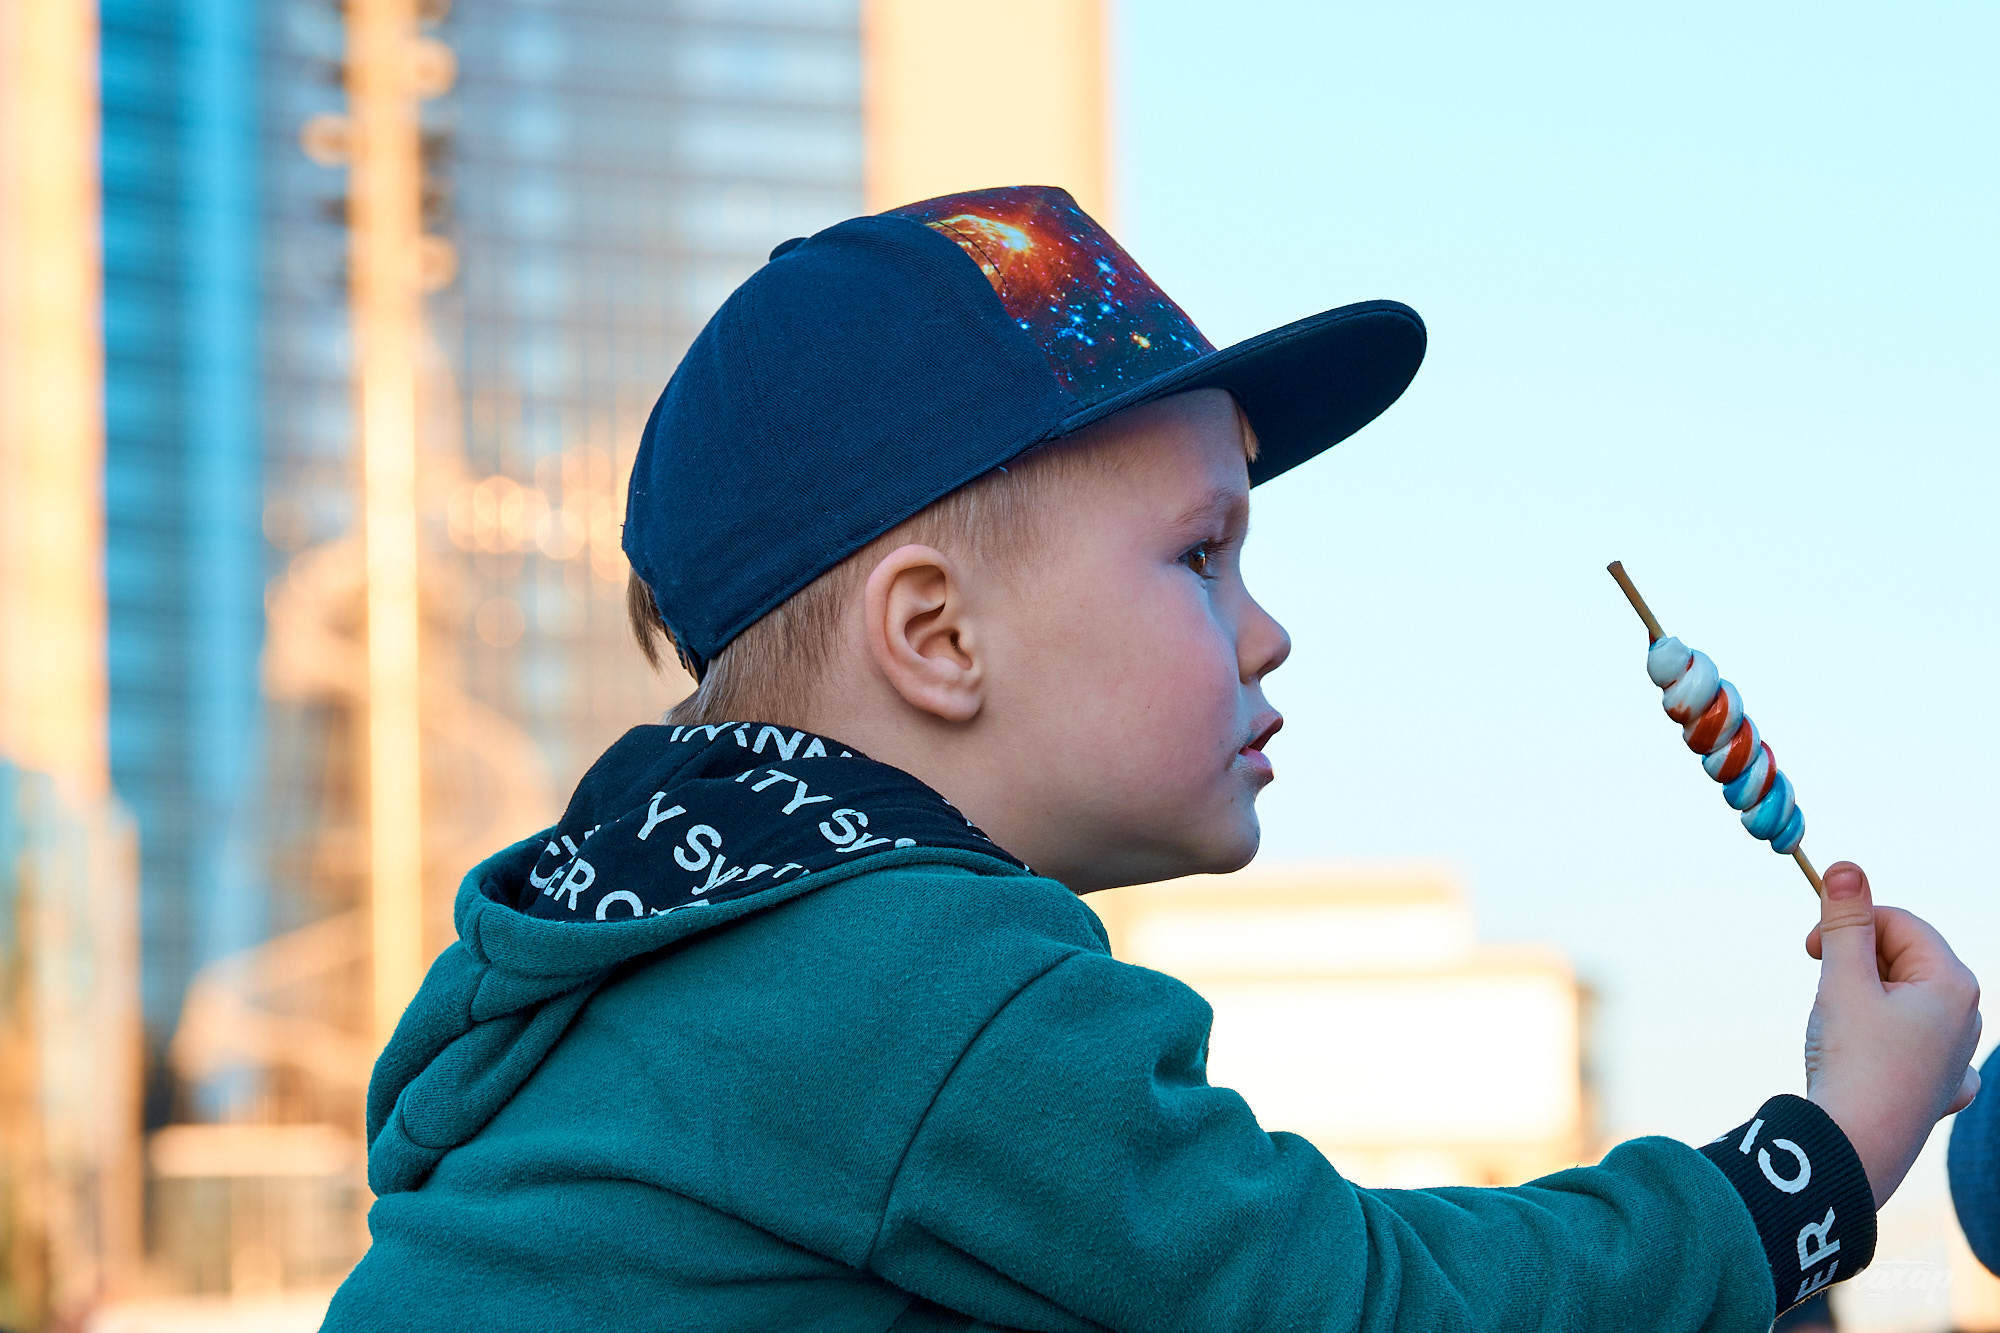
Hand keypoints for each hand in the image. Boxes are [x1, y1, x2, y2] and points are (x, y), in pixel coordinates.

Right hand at [1802, 861, 1981, 1209]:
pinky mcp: (1941, 1088)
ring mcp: (1958, 1055)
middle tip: (1825, 992)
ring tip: (1843, 1033)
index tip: (1809, 950)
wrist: (1854, 1149)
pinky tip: (1881, 1062)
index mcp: (1953, 983)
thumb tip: (1847, 866)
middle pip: (1904, 958)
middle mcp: (1968, 1015)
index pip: (1898, 922)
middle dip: (1858, 964)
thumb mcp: (1842, 981)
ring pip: (1906, 998)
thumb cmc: (1852, 1061)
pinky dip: (1890, 1041)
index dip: (1848, 925)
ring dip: (1867, 1000)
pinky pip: (1919, 1044)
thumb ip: (1844, 922)